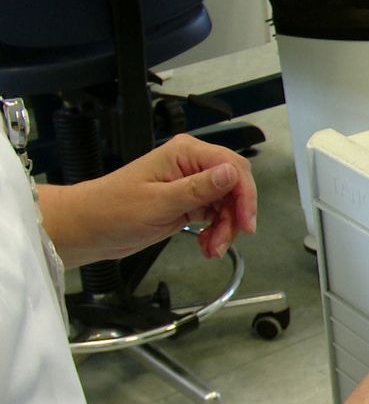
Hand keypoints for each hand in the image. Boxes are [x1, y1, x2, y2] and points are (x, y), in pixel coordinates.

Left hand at [39, 134, 256, 266]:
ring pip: (228, 205)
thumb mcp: (160, 202)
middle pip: (234, 187)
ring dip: (225, 229)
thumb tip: (232, 173)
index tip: (246, 224)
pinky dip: (216, 233)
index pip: (232, 167)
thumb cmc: (113, 211)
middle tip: (226, 241)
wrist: (88, 229)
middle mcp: (191, 165)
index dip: (245, 195)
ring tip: (211, 249)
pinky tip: (206, 246)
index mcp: (184, 154)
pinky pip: (215, 216)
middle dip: (235, 216)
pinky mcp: (188, 202)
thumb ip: (199, 188)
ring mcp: (190, 184)